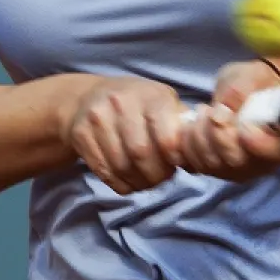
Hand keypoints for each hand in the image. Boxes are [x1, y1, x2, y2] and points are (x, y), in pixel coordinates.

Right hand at [58, 77, 186, 194]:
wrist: (89, 97)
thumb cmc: (137, 104)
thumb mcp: (162, 103)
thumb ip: (181, 126)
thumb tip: (199, 155)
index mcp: (150, 95)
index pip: (165, 134)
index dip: (173, 156)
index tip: (176, 163)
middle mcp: (121, 102)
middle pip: (141, 153)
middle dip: (156, 174)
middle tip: (162, 177)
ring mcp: (97, 117)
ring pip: (122, 166)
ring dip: (139, 182)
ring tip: (147, 180)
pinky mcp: (81, 134)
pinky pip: (104, 172)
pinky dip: (121, 184)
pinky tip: (130, 180)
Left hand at [179, 59, 279, 182]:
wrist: (246, 90)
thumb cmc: (257, 82)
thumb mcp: (253, 76)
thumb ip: (241, 91)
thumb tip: (220, 114)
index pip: (276, 153)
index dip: (259, 144)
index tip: (243, 126)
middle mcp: (263, 161)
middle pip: (237, 162)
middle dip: (217, 135)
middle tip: (210, 109)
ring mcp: (239, 168)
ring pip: (213, 165)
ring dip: (199, 137)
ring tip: (202, 111)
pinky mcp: (218, 167)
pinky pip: (196, 165)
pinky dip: (187, 145)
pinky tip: (191, 126)